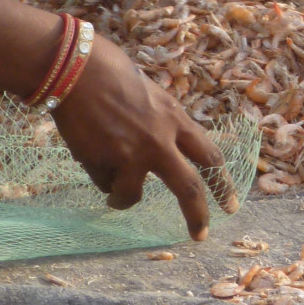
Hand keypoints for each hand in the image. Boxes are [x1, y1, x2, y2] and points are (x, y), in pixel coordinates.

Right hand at [50, 33, 229, 240]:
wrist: (73, 69)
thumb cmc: (109, 71)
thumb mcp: (150, 93)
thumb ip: (161, 122)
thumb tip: (164, 146)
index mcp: (174, 119)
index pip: (209, 156)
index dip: (222, 183)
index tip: (230, 205)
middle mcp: (159, 141)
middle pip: (189, 189)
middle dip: (198, 216)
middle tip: (200, 235)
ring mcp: (130, 156)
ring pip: (132, 195)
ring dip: (122, 197)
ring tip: (114, 196)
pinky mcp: (102, 164)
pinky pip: (103, 182)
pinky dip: (98, 174)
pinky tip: (88, 153)